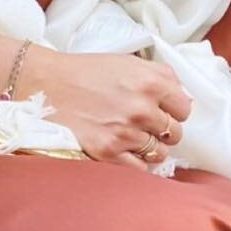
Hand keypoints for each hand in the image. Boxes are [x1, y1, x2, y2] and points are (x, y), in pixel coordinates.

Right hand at [17, 45, 192, 169]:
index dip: (175, 109)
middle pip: (175, 131)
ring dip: (150, 147)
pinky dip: (136, 163)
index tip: (164, 110)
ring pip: (160, 152)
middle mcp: (142, 108)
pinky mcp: (108, 152)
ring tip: (133, 137)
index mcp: (150, 81)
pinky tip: (125, 151)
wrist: (45, 85)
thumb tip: (182, 98)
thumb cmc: (85, 71)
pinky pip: (140, 169)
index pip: (185, 107)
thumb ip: (160, 77)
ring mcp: (126, 133)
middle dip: (164, 129)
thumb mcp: (127, 62)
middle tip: (146, 124)